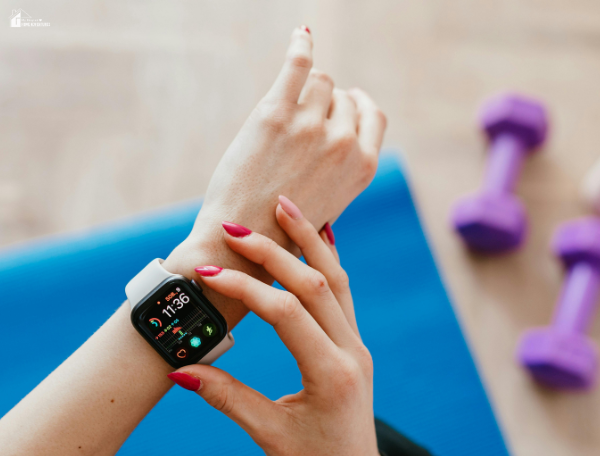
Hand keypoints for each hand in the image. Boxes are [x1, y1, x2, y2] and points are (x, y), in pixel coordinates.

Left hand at [164, 27, 386, 326]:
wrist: (244, 242)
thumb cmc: (282, 228)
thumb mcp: (330, 206)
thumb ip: (341, 172)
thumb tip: (345, 142)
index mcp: (363, 167)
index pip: (373, 115)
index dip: (355, 107)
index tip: (343, 104)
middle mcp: (344, 143)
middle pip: (341, 96)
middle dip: (322, 106)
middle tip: (298, 127)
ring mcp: (311, 126)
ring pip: (319, 81)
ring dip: (303, 93)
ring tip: (285, 115)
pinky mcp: (276, 114)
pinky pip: (298, 64)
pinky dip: (300, 46)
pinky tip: (301, 36)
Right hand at [168, 196, 384, 455]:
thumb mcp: (269, 435)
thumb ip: (227, 398)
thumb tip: (180, 370)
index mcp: (330, 374)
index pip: (284, 314)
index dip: (244, 289)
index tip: (206, 275)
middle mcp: (350, 351)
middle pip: (314, 284)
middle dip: (273, 252)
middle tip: (238, 227)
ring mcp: (356, 344)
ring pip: (336, 280)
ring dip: (309, 241)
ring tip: (285, 206)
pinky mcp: (353, 343)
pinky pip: (343, 292)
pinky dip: (327, 261)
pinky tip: (318, 236)